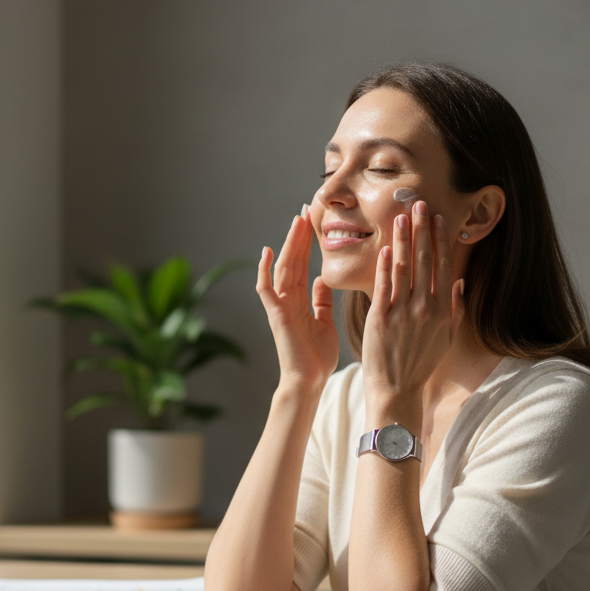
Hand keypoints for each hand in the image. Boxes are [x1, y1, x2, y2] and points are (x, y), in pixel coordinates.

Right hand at [256, 206, 339, 391]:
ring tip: (296, 221)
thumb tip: (322, 281)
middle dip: (299, 235)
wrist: (310, 381)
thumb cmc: (317, 357)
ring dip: (289, 244)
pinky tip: (268, 252)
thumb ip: (321, 301)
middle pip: (293, 260)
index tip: (313, 221)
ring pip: (283, 268)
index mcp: (301, 300)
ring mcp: (280, 306)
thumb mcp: (325, 321)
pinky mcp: (276, 315)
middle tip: (305, 209)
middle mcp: (288, 299)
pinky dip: (265, 271)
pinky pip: (266, 289)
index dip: (307, 242)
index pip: (304, 264)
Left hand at [361, 200, 463, 418]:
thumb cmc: (420, 364)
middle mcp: (425, 308)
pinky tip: (385, 247)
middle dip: (422, 229)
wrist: (397, 390)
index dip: (441, 240)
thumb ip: (455, 308)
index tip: (438, 218)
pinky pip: (383, 285)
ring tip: (400, 216)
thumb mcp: (446, 337)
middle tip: (418, 204)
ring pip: (403, 267)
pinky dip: (385, 265)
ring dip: (402, 239)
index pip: (444, 266)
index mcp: (443, 310)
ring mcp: (403, 312)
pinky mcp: (381, 318)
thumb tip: (460, 281)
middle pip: (425, 260)